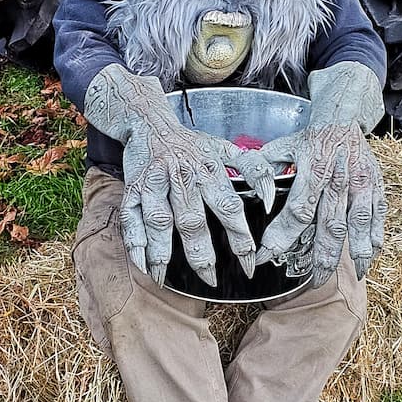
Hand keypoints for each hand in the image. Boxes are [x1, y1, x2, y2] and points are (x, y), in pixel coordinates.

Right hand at [83, 64, 274, 287]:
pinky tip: (142, 264)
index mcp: (210, 170)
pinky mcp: (132, 189)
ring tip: (165, 278)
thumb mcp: (226, 149)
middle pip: (192, 221)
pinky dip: (135, 242)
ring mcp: (155, 184)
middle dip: (200, 254)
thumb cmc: (192, 144)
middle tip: (210, 279)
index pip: (230, 209)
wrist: (149, 123)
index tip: (250, 264)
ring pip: (159, 221)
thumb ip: (254, 171)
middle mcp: (183, 178)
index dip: (241, 239)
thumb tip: (271, 200)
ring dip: (161, 252)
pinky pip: (131, 218)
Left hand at [257, 124, 385, 285]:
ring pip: (358, 223)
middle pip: (330, 225)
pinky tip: (371, 256)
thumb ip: (264, 169)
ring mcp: (361, 183)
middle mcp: (338, 180)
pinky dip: (376, 237)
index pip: (297, 211)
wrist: (343, 116)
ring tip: (354, 275)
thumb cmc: (310, 137)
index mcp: (313, 170)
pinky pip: (378, 215)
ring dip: (356, 252)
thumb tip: (252, 192)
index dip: (282, 236)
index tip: (267, 256)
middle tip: (314, 281)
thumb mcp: (282, 146)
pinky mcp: (376, 185)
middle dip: (322, 257)